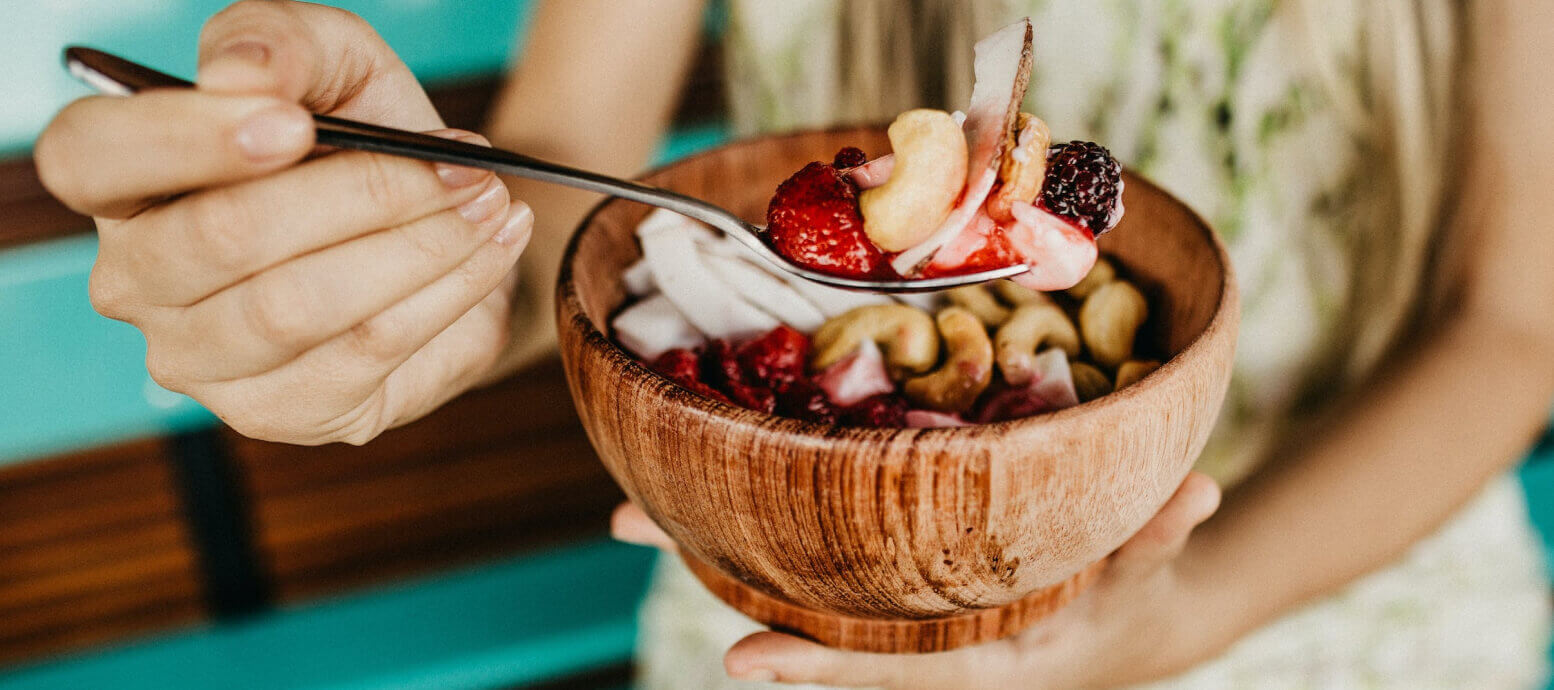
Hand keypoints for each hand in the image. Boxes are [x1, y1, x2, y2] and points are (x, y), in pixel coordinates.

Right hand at [35, 1, 530, 444]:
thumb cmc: (366, 142)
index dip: (185, 139)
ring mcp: (201, 360)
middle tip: (461, 166)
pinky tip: (489, 250)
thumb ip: (284, 42)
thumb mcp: (336, 64)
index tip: (295, 123)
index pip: (89, 158)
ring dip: (420, 245)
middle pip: (224, 238)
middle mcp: (137, 281)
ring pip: (301, 305)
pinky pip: (367, 352)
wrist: (446, 226)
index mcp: (121, 181)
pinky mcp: (282, 412)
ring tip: (488, 202)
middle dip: (364, 192)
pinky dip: (447, 292)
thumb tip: (242, 75)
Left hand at [613, 472, 1224, 688]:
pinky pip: (813, 547)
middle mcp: (912, 634)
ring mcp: (890, 603)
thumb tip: (1195, 490)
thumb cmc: (1133, 606)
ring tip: (628, 502)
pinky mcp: (888, 571)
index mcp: (971, 655)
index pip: (884, 672)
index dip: (815, 667)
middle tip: (626, 525)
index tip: (737, 664)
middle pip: (801, 613)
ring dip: (707, 536)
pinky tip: (699, 478)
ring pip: (789, 575)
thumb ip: (1162, 539)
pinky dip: (754, 516)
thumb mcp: (1150, 578)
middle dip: (714, 571)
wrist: (1121, 625)